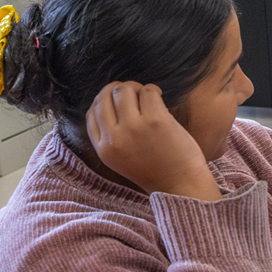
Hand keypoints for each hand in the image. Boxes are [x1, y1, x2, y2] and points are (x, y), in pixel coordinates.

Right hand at [86, 82, 220, 200]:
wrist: (181, 184)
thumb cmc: (156, 170)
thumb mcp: (121, 159)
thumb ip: (112, 137)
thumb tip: (112, 103)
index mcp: (103, 149)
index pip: (91, 113)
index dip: (102, 100)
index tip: (114, 98)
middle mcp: (114, 138)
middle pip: (104, 97)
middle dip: (117, 89)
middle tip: (134, 92)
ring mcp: (134, 128)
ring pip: (124, 90)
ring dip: (136, 87)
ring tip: (148, 95)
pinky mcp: (156, 121)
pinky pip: (148, 92)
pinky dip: (153, 89)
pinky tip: (160, 96)